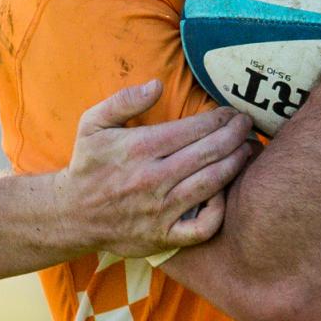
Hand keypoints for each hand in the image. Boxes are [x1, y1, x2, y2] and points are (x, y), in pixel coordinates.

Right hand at [57, 80, 256, 257]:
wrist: (72, 213)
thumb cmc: (88, 164)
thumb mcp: (93, 123)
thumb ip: (124, 100)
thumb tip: (157, 85)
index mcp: (138, 148)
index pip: (193, 129)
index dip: (219, 118)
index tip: (232, 112)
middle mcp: (152, 178)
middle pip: (208, 152)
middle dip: (235, 135)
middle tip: (248, 126)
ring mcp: (160, 210)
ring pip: (211, 183)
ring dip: (235, 164)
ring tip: (247, 150)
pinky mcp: (163, 236)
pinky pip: (202, 226)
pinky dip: (219, 211)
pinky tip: (223, 194)